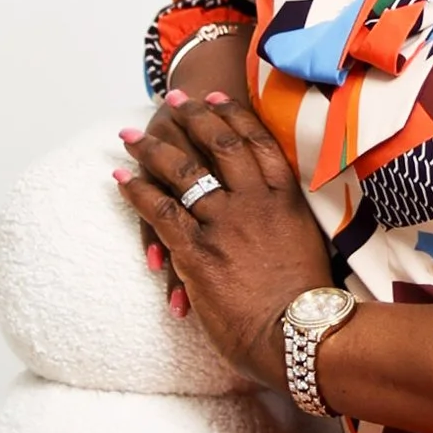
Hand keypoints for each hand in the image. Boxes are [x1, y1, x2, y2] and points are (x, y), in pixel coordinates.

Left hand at [115, 87, 333, 385]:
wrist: (301, 335)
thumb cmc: (310, 303)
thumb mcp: (309, 247)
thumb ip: (288, 225)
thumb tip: (277, 223)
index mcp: (286, 199)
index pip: (257, 143)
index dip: (234, 115)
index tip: (216, 98)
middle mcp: (255, 201)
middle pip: (219, 145)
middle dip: (192, 118)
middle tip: (173, 102)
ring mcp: (225, 223)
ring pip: (184, 172)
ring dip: (153, 150)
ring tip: (132, 137)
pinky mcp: (198, 251)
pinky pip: (160, 211)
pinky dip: (137, 192)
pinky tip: (121, 180)